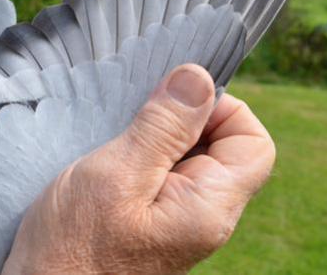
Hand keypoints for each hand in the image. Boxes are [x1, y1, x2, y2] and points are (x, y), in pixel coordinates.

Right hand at [2, 64, 275, 274]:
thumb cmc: (72, 248)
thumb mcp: (116, 174)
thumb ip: (163, 128)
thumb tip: (199, 78)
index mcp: (208, 209)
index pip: (254, 144)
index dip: (224, 110)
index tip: (176, 102)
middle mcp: (204, 216)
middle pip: (224, 146)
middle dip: (186, 118)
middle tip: (139, 117)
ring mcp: (180, 219)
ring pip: (191, 156)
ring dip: (161, 133)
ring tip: (123, 136)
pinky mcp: (155, 217)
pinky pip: (167, 171)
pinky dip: (146, 151)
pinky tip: (116, 152)